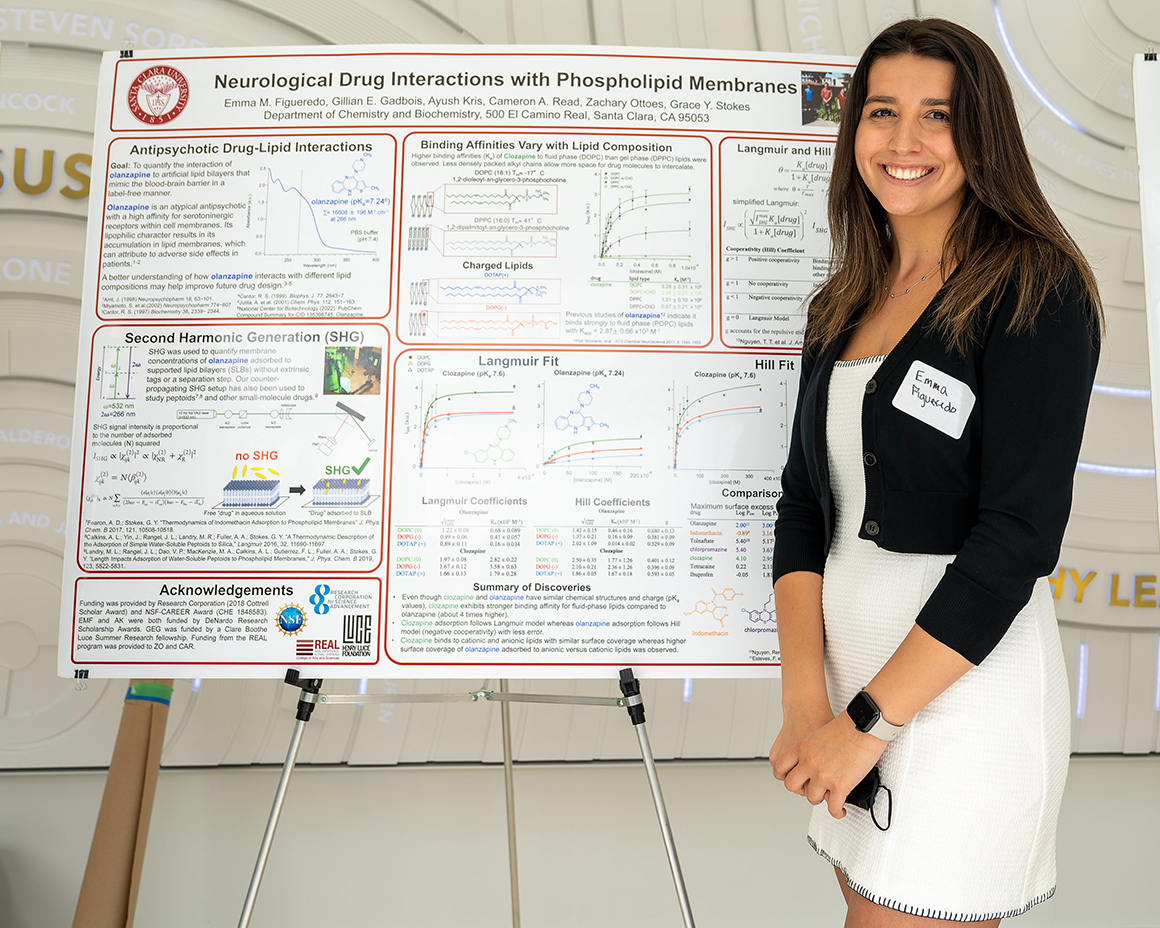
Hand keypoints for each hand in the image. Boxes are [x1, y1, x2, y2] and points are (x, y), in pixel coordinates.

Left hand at [772, 712, 886, 818]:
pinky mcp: (840, 786)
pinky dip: (837, 812)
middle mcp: (809, 763)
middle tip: (810, 788)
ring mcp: (823, 776)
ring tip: (828, 796)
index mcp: (801, 748)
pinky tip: (840, 810)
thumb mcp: (817, 732)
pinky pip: (834, 807)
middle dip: (801, 789)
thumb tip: (812, 760)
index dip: (784, 775)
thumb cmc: (847, 725)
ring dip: (821, 798)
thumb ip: (810, 749)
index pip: (780, 767)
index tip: (793, 778)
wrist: (864, 726)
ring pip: (813, 798)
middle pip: (792, 786)